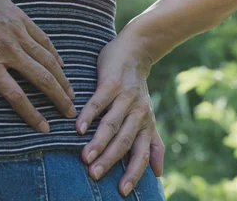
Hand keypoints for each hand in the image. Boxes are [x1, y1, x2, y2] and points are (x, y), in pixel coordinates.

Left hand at [0, 0, 75, 132]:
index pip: (16, 95)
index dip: (32, 114)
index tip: (45, 127)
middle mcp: (9, 50)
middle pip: (41, 79)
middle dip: (58, 98)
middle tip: (70, 112)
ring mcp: (19, 34)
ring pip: (48, 60)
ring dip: (62, 79)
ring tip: (71, 93)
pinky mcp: (23, 20)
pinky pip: (44, 40)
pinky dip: (55, 54)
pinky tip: (61, 65)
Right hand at [74, 33, 164, 196]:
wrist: (136, 50)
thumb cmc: (136, 88)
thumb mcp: (147, 115)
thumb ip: (153, 143)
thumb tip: (159, 173)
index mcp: (145, 123)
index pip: (140, 152)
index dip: (133, 172)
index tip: (122, 192)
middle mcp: (137, 112)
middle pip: (124, 140)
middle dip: (110, 159)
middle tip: (94, 175)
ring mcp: (125, 96)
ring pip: (111, 123)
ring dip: (99, 141)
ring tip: (85, 157)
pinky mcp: (112, 82)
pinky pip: (99, 101)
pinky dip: (89, 114)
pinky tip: (77, 127)